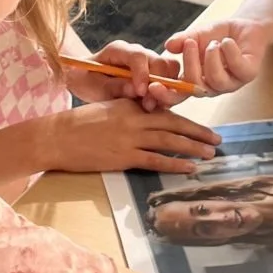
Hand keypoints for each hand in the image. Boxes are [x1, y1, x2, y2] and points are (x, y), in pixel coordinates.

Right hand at [46, 99, 220, 174]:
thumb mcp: (105, 110)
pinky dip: (175, 163)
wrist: (55, 137)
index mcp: (130, 104)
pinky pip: (156, 160)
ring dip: (193, 147)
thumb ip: (127, 112)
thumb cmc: (76, 125)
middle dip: (198, 132)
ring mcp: (130, 138)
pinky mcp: (124, 156)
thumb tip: (146, 120)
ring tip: (210, 153)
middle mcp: (134, 118)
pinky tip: (190, 167)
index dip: (185, 118)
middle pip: (174, 124)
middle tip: (217, 139)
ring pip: (170, 141)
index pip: (164, 110)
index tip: (199, 126)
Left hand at [72, 41, 196, 110]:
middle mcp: (138, 54)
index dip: (142, 74)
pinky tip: (154, 107)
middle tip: (148, 104)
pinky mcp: (156, 77)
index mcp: (119, 50)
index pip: (138, 56)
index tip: (140, 92)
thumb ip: (112, 87)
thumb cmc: (86, 80)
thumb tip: (134, 90)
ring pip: (171, 71)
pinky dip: (167, 96)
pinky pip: (171, 83)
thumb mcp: (92, 86)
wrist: (86, 80)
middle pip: (161, 62)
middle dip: (159, 84)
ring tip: (150, 106)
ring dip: (166, 90)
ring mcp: (149, 64)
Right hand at [165, 18, 268, 95]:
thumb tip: (168, 46)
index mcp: (196, 82)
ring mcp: (232, 83)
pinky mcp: (249, 74)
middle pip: (195, 88)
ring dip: (211, 58)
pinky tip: (227, 42)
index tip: (153, 85)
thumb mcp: (195, 35)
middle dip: (190, 64)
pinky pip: (237, 68)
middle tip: (190, 42)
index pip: (178, 95)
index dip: (165, 95)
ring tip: (214, 43)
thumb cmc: (217, 34)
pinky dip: (229, 51)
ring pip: (216, 80)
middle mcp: (213, 87)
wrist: (245, 25)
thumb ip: (181, 41)